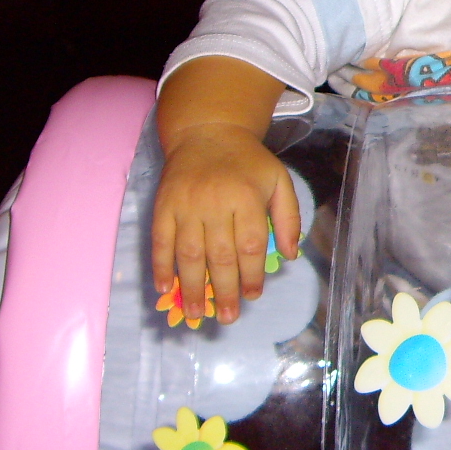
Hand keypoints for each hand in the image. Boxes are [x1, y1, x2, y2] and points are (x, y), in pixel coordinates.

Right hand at [152, 123, 300, 323]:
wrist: (207, 132)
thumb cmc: (247, 162)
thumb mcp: (279, 180)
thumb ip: (289, 216)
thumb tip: (290, 255)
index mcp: (247, 197)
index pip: (250, 245)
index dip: (252, 274)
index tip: (254, 295)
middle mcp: (215, 203)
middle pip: (219, 255)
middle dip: (224, 290)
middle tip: (229, 317)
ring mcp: (185, 205)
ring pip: (188, 253)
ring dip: (192, 287)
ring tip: (197, 313)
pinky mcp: (163, 206)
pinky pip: (160, 241)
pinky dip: (161, 266)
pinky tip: (165, 289)